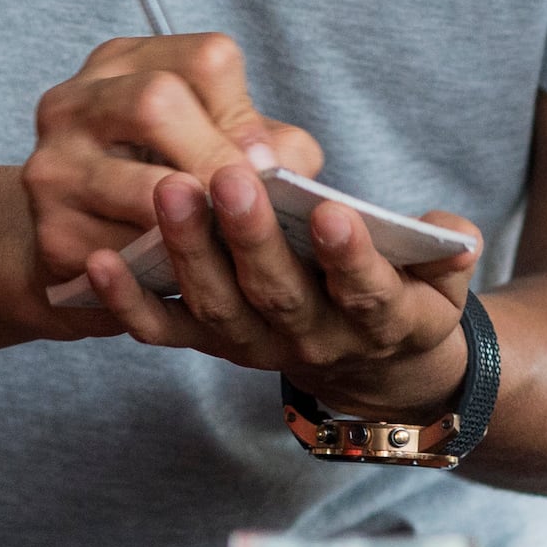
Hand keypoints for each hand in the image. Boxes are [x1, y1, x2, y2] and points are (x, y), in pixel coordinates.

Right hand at [22, 31, 319, 324]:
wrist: (78, 255)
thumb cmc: (160, 186)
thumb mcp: (209, 146)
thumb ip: (261, 144)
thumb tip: (286, 168)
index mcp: (122, 64)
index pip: (204, 60)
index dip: (245, 115)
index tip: (262, 164)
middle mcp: (74, 102)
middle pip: (158, 104)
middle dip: (219, 162)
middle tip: (246, 207)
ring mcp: (53, 166)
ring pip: (145, 189)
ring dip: (201, 224)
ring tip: (225, 244)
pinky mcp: (53, 233)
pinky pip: (128, 254)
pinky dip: (168, 267)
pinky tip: (184, 273)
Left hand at [75, 148, 481, 415]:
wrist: (368, 368)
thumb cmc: (403, 295)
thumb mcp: (442, 281)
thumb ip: (447, 254)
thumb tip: (451, 235)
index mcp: (378, 322)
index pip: (367, 294)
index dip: (351, 258)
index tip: (332, 212)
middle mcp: (312, 343)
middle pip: (278, 296)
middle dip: (252, 238)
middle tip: (231, 178)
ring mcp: (254, 346)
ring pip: (216, 308)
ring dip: (188, 253)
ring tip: (167, 192)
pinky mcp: (208, 341)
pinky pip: (162, 329)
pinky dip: (126, 302)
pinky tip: (95, 260)